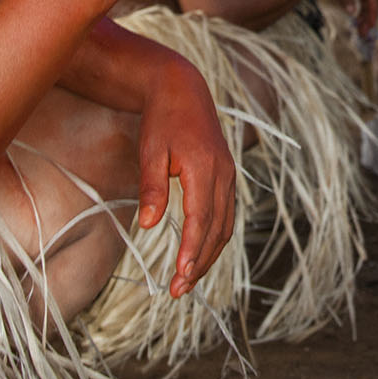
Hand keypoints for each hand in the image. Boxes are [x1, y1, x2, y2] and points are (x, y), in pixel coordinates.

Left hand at [133, 55, 235, 295]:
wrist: (183, 89)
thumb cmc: (163, 119)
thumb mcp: (151, 150)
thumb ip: (152, 187)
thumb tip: (148, 224)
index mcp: (205, 167)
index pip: (201, 219)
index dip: (192, 250)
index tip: (180, 274)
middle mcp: (224, 173)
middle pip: (217, 229)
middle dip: (200, 263)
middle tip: (178, 289)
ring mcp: (229, 175)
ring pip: (225, 225)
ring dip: (209, 255)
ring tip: (187, 279)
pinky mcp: (226, 176)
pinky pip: (225, 215)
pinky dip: (214, 238)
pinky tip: (199, 253)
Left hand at [321, 0, 377, 35]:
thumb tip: (351, 12)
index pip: (373, 2)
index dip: (372, 16)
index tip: (368, 28)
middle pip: (371, 4)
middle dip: (368, 19)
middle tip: (362, 34)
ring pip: (367, 3)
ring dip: (364, 16)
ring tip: (360, 30)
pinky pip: (362, 0)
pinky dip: (361, 10)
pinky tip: (357, 18)